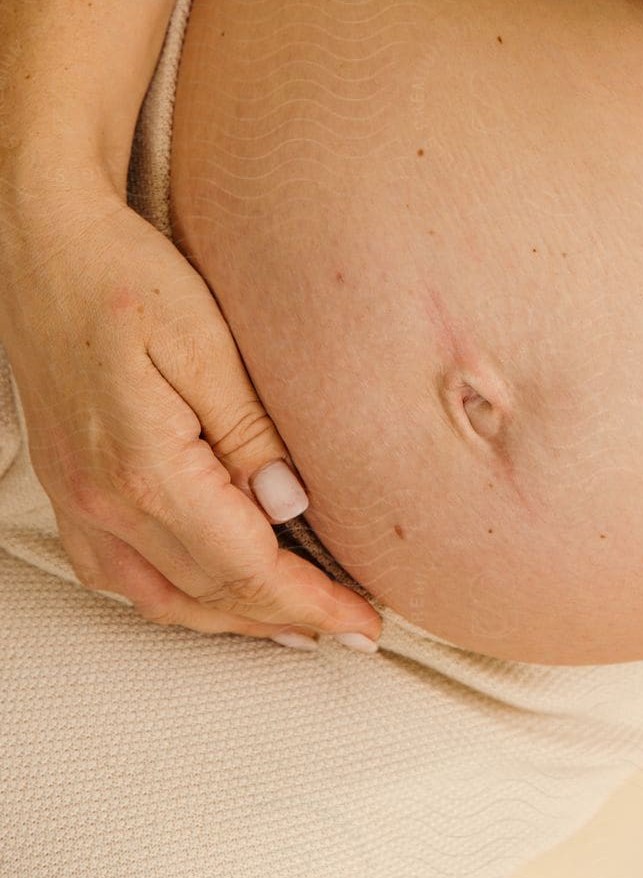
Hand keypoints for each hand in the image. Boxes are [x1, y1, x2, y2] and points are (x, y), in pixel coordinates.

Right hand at [0, 185, 381, 649]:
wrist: (42, 250)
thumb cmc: (126, 278)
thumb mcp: (204, 339)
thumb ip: (249, 429)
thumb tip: (292, 505)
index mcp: (145, 470)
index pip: (245, 565)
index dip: (311, 600)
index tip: (364, 619)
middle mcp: (104, 504)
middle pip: (210, 594)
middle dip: (286, 618)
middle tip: (352, 627)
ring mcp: (79, 505)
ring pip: (164, 600)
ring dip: (235, 620)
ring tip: (299, 624)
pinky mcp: (69, 494)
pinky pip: (123, 579)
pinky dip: (180, 599)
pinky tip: (216, 592)